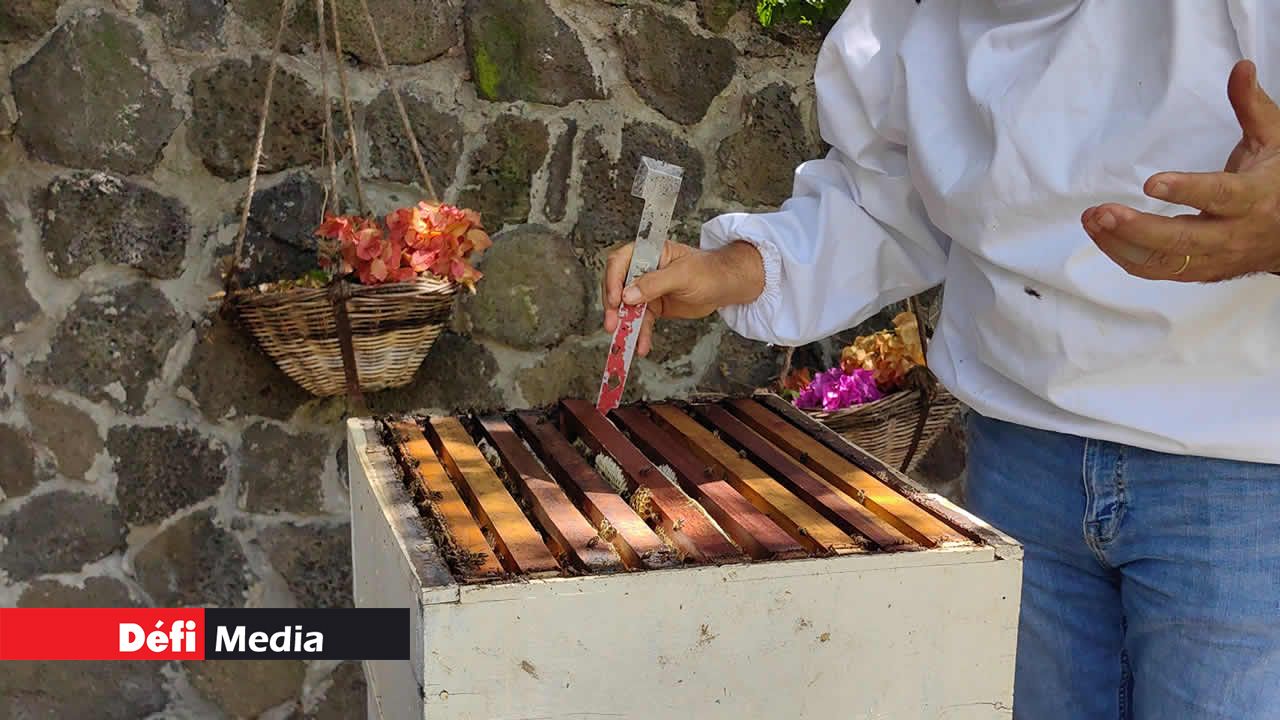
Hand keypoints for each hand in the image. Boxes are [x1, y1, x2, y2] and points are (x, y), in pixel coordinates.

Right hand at [602, 240, 764, 355]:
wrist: (725, 287)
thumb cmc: (709, 272)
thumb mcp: (682, 275)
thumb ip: (654, 283)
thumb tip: (628, 295)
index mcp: (648, 252)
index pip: (620, 262)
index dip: (612, 280)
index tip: (614, 300)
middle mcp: (643, 269)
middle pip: (618, 286)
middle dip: (613, 306)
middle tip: (612, 323)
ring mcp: (647, 289)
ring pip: (627, 307)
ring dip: (624, 324)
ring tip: (623, 339)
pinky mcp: (654, 306)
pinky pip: (642, 321)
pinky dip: (640, 333)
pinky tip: (641, 345)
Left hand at [1083, 60, 1279, 281]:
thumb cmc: (1278, 181)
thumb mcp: (1273, 140)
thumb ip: (1251, 107)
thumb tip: (1242, 68)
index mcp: (1253, 198)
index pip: (1219, 196)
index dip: (1186, 191)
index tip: (1151, 183)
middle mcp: (1232, 234)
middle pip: (1181, 239)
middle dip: (1137, 229)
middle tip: (1102, 212)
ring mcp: (1214, 258)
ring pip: (1163, 261)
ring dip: (1120, 243)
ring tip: (1092, 219)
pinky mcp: (1198, 271)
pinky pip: (1157, 270)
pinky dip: (1125, 255)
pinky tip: (1102, 235)